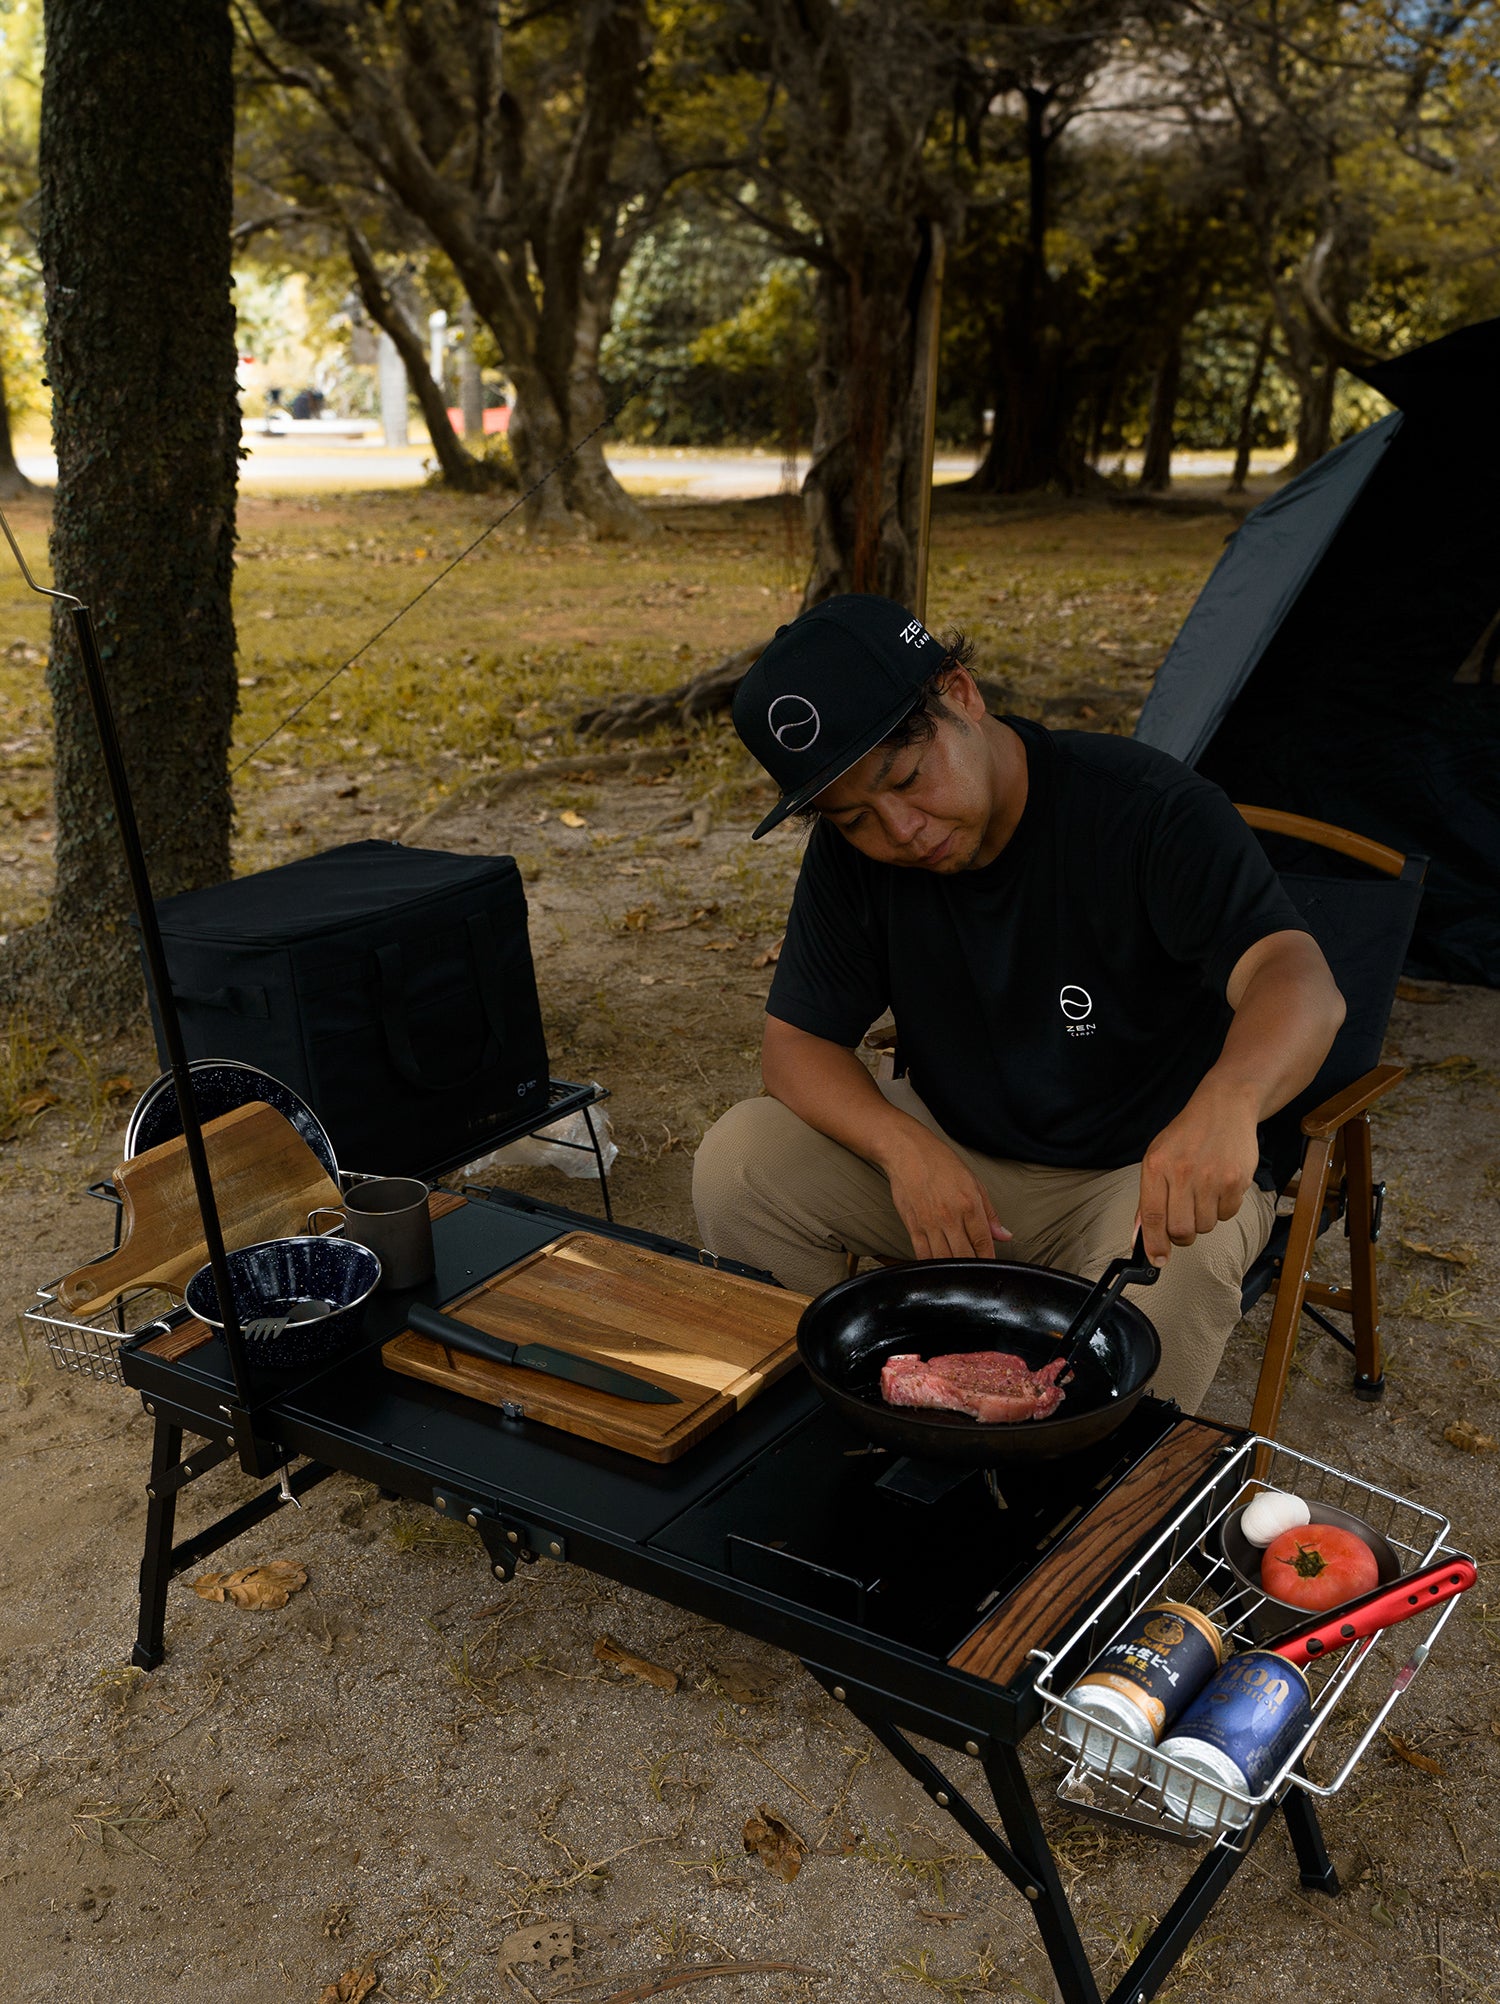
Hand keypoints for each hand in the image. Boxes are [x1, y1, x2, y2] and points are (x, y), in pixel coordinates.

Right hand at [881, 1124, 1011, 1260]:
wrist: (907, 1151)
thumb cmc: (940, 1162)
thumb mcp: (973, 1182)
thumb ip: (990, 1213)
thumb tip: (1003, 1235)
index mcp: (969, 1205)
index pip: (983, 1243)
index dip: (989, 1259)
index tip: (990, 1266)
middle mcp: (950, 1217)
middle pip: (965, 1256)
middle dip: (972, 1266)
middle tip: (975, 1271)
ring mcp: (929, 1223)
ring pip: (944, 1260)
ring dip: (953, 1269)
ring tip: (958, 1270)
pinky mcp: (912, 1226)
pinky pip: (922, 1255)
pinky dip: (931, 1264)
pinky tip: (937, 1265)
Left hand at [1137, 1082, 1261, 1265]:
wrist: (1224, 1107)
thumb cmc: (1187, 1136)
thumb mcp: (1157, 1158)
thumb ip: (1147, 1199)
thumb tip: (1139, 1237)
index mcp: (1157, 1166)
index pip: (1151, 1216)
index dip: (1154, 1245)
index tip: (1157, 1261)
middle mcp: (1183, 1172)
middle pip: (1181, 1230)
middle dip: (1182, 1236)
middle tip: (1184, 1224)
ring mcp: (1212, 1177)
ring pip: (1206, 1226)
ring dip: (1203, 1219)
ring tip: (1203, 1194)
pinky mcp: (1236, 1180)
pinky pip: (1227, 1214)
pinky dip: (1223, 1208)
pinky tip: (1219, 1187)